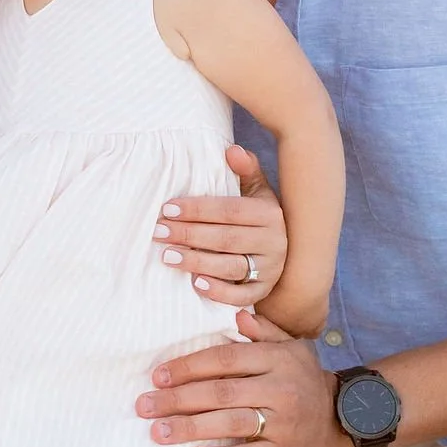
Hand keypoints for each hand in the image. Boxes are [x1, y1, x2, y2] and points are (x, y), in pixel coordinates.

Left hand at [137, 314, 347, 446]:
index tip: (158, 375)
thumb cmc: (304, 382)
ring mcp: (282, 423)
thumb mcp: (292, 349)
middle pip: (220, 392)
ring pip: (229, 423)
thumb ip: (264, 332)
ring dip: (189, 428)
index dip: (189, 367)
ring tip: (158, 432)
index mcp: (276, 360)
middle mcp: (279, 388)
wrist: (342, 422)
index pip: (225, 360)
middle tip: (145, 405)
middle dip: (178, 399)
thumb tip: (237, 316)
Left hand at [153, 147, 288, 305]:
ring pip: (231, 267)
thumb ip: (246, 169)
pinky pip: (241, 296)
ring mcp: (270, 270)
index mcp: (269, 214)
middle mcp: (274, 243)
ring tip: (167, 256)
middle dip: (189, 235)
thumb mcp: (258, 191)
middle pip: (226, 239)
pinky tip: (195, 284)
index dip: (197, 209)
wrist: (288, 251)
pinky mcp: (263, 292)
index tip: (167, 208)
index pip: (229, 211)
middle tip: (158, 232)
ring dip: (197, 262)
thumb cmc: (259, 216)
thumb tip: (231, 150)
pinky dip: (219, 292)